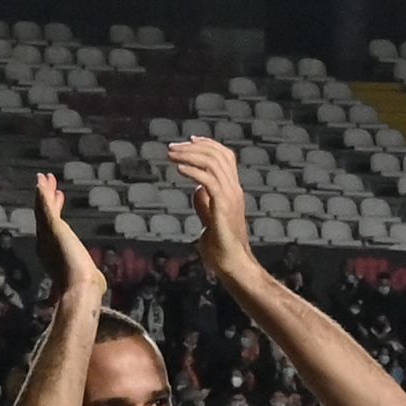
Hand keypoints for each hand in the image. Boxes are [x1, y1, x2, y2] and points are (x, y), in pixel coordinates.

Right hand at [32, 174, 94, 297]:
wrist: (79, 289)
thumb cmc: (84, 289)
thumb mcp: (85, 280)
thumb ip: (87, 279)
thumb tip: (97, 285)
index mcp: (51, 256)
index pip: (51, 230)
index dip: (53, 215)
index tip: (58, 201)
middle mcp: (45, 244)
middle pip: (44, 217)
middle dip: (47, 200)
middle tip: (48, 185)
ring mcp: (47, 235)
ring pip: (43, 209)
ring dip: (43, 192)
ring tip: (45, 178)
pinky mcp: (53, 227)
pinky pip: (45, 207)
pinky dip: (42, 194)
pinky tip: (41, 182)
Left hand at [167, 137, 253, 282]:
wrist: (233, 265)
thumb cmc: (221, 248)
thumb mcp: (210, 220)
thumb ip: (204, 204)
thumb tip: (197, 189)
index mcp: (232, 191)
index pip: (225, 157)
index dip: (208, 144)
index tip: (189, 140)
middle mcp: (234, 190)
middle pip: (218, 155)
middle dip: (193, 147)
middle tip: (172, 148)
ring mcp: (230, 197)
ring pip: (213, 163)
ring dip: (189, 155)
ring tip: (171, 155)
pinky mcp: (223, 207)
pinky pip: (209, 181)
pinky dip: (193, 171)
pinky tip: (179, 170)